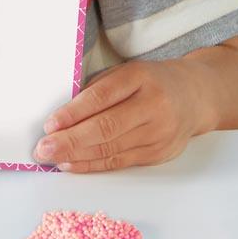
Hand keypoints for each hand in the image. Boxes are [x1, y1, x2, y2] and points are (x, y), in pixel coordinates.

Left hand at [34, 58, 207, 172]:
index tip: (50, 124)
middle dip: (70, 141)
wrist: (195, 96)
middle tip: (43, 149)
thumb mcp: (126, 73)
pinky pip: (119, 162)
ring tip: (51, 159)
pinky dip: (92, 165)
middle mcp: (153, 106)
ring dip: (76, 156)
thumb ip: (98, 90)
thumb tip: (61, 116)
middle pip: (106, 127)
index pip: (102, 97)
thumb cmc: (149, 82)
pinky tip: (72, 165)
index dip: (74, 113)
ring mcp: (159, 133)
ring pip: (111, 149)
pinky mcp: (159, 153)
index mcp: (140, 77)